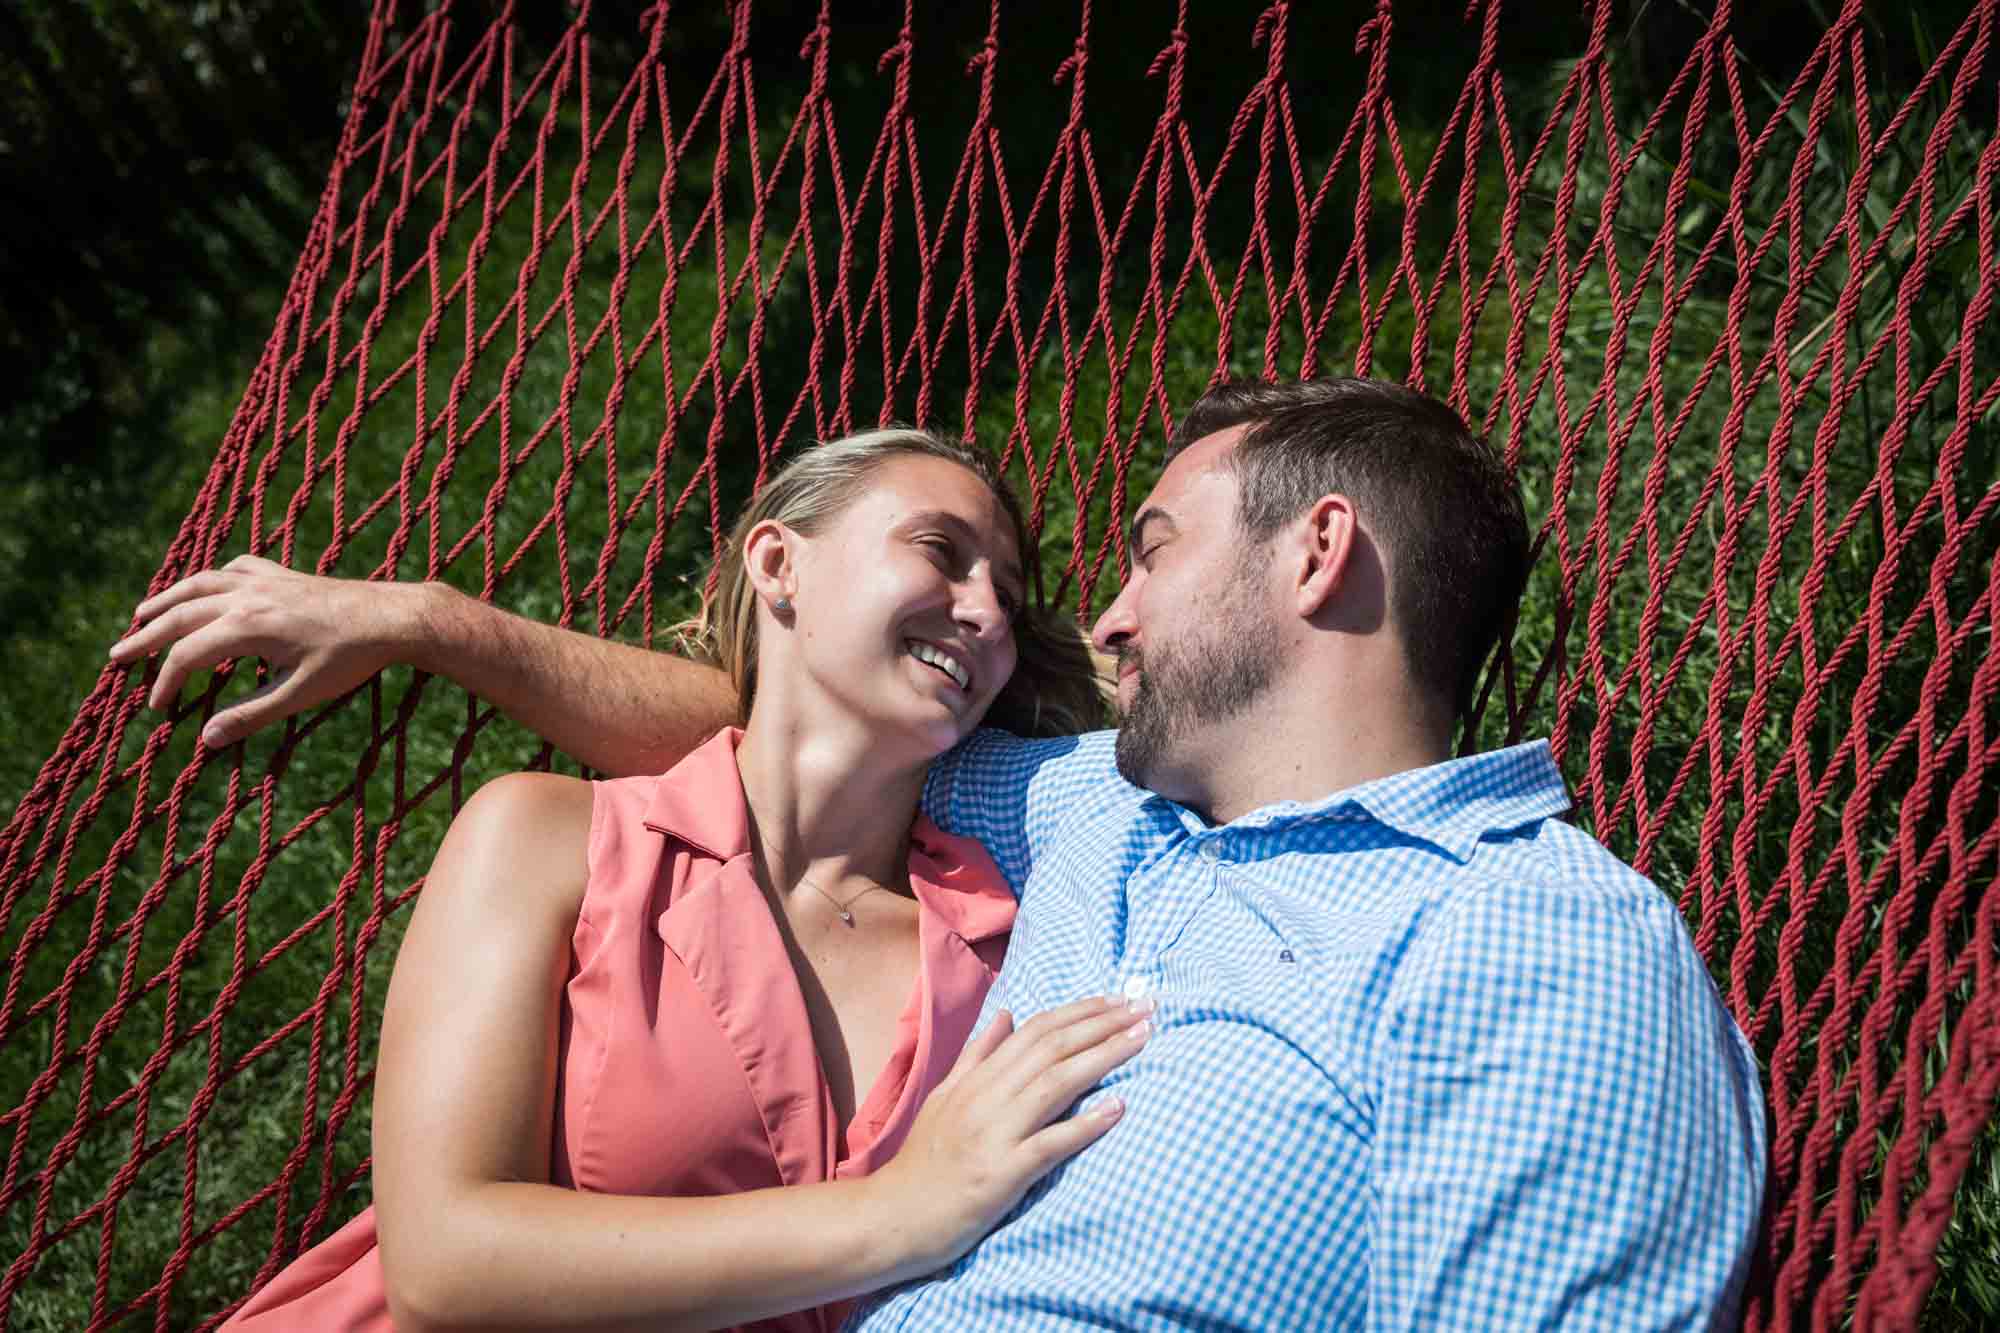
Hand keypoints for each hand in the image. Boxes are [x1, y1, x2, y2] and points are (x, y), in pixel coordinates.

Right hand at [108, 555, 433, 746]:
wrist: (393, 617)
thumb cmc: (350, 659)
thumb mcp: (301, 694)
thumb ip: (251, 715)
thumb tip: (206, 739)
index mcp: (245, 627)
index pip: (186, 656)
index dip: (165, 684)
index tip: (157, 709)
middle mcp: (246, 595)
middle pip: (179, 615)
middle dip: (145, 637)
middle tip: (116, 656)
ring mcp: (264, 579)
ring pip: (200, 584)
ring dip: (167, 600)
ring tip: (140, 614)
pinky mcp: (283, 573)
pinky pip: (235, 569)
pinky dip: (211, 578)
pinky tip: (206, 586)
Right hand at [864, 994, 1151, 1275]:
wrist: (892, 1217)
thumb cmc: (923, 1160)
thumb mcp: (944, 1096)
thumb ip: (977, 1055)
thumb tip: (1008, 1012)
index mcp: (976, 1078)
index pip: (1036, 1030)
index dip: (1080, 1011)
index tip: (1118, 999)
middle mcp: (985, 1097)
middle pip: (1052, 1048)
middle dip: (1104, 1024)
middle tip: (1146, 1006)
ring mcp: (993, 1134)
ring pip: (1055, 1084)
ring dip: (1104, 1057)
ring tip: (1143, 1039)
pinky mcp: (1000, 1174)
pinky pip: (1049, 1144)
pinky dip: (1086, 1124)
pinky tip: (1118, 1109)